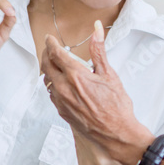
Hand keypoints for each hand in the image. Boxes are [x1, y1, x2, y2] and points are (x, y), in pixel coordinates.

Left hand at [41, 21, 151, 164]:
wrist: (116, 134)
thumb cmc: (117, 106)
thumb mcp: (110, 75)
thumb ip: (99, 51)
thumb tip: (96, 29)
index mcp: (76, 76)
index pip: (56, 54)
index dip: (51, 44)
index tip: (50, 39)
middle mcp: (64, 88)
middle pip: (46, 66)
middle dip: (46, 54)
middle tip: (50, 48)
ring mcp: (61, 102)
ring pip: (47, 80)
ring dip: (48, 69)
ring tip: (54, 64)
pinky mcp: (62, 112)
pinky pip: (51, 94)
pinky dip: (52, 84)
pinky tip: (60, 83)